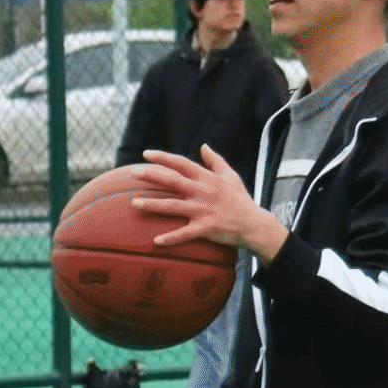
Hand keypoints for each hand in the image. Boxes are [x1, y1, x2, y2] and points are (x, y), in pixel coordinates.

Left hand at [131, 148, 287, 261]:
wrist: (254, 224)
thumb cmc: (241, 199)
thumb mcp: (231, 175)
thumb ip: (216, 160)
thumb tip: (203, 146)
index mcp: (207, 178)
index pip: (182, 163)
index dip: (163, 157)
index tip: (146, 154)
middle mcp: (203, 192)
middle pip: (173, 180)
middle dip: (152, 175)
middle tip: (133, 172)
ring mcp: (203, 211)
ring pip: (173, 206)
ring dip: (153, 204)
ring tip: (134, 203)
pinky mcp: (206, 228)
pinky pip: (185, 234)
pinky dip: (171, 238)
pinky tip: (156, 241)